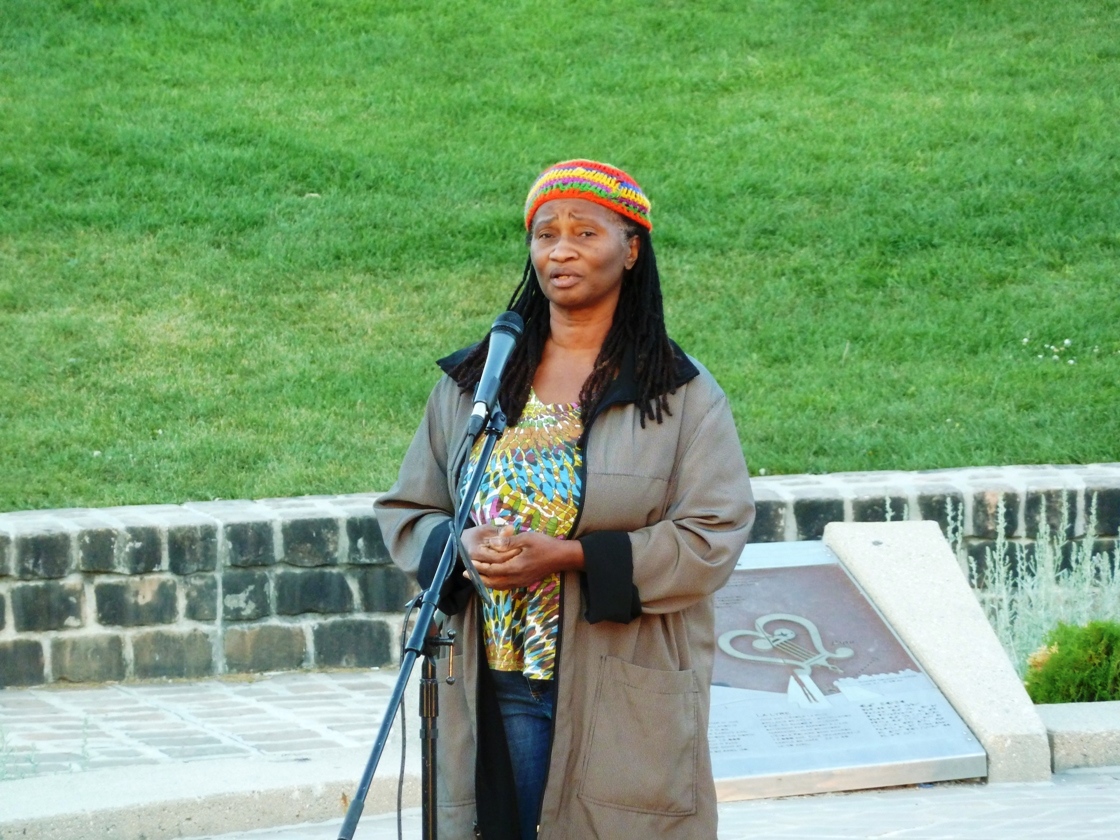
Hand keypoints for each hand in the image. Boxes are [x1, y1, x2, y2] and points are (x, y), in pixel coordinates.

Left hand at [462, 519, 583, 589]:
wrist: (562, 557)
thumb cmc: (545, 545)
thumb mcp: (526, 538)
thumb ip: (508, 541)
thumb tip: (492, 542)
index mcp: (515, 567)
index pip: (492, 569)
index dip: (479, 567)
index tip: (468, 563)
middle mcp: (517, 578)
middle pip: (493, 582)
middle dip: (478, 577)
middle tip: (465, 574)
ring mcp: (521, 581)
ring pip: (499, 586)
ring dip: (486, 583)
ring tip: (475, 578)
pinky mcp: (525, 582)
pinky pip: (506, 586)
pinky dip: (496, 585)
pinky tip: (492, 580)